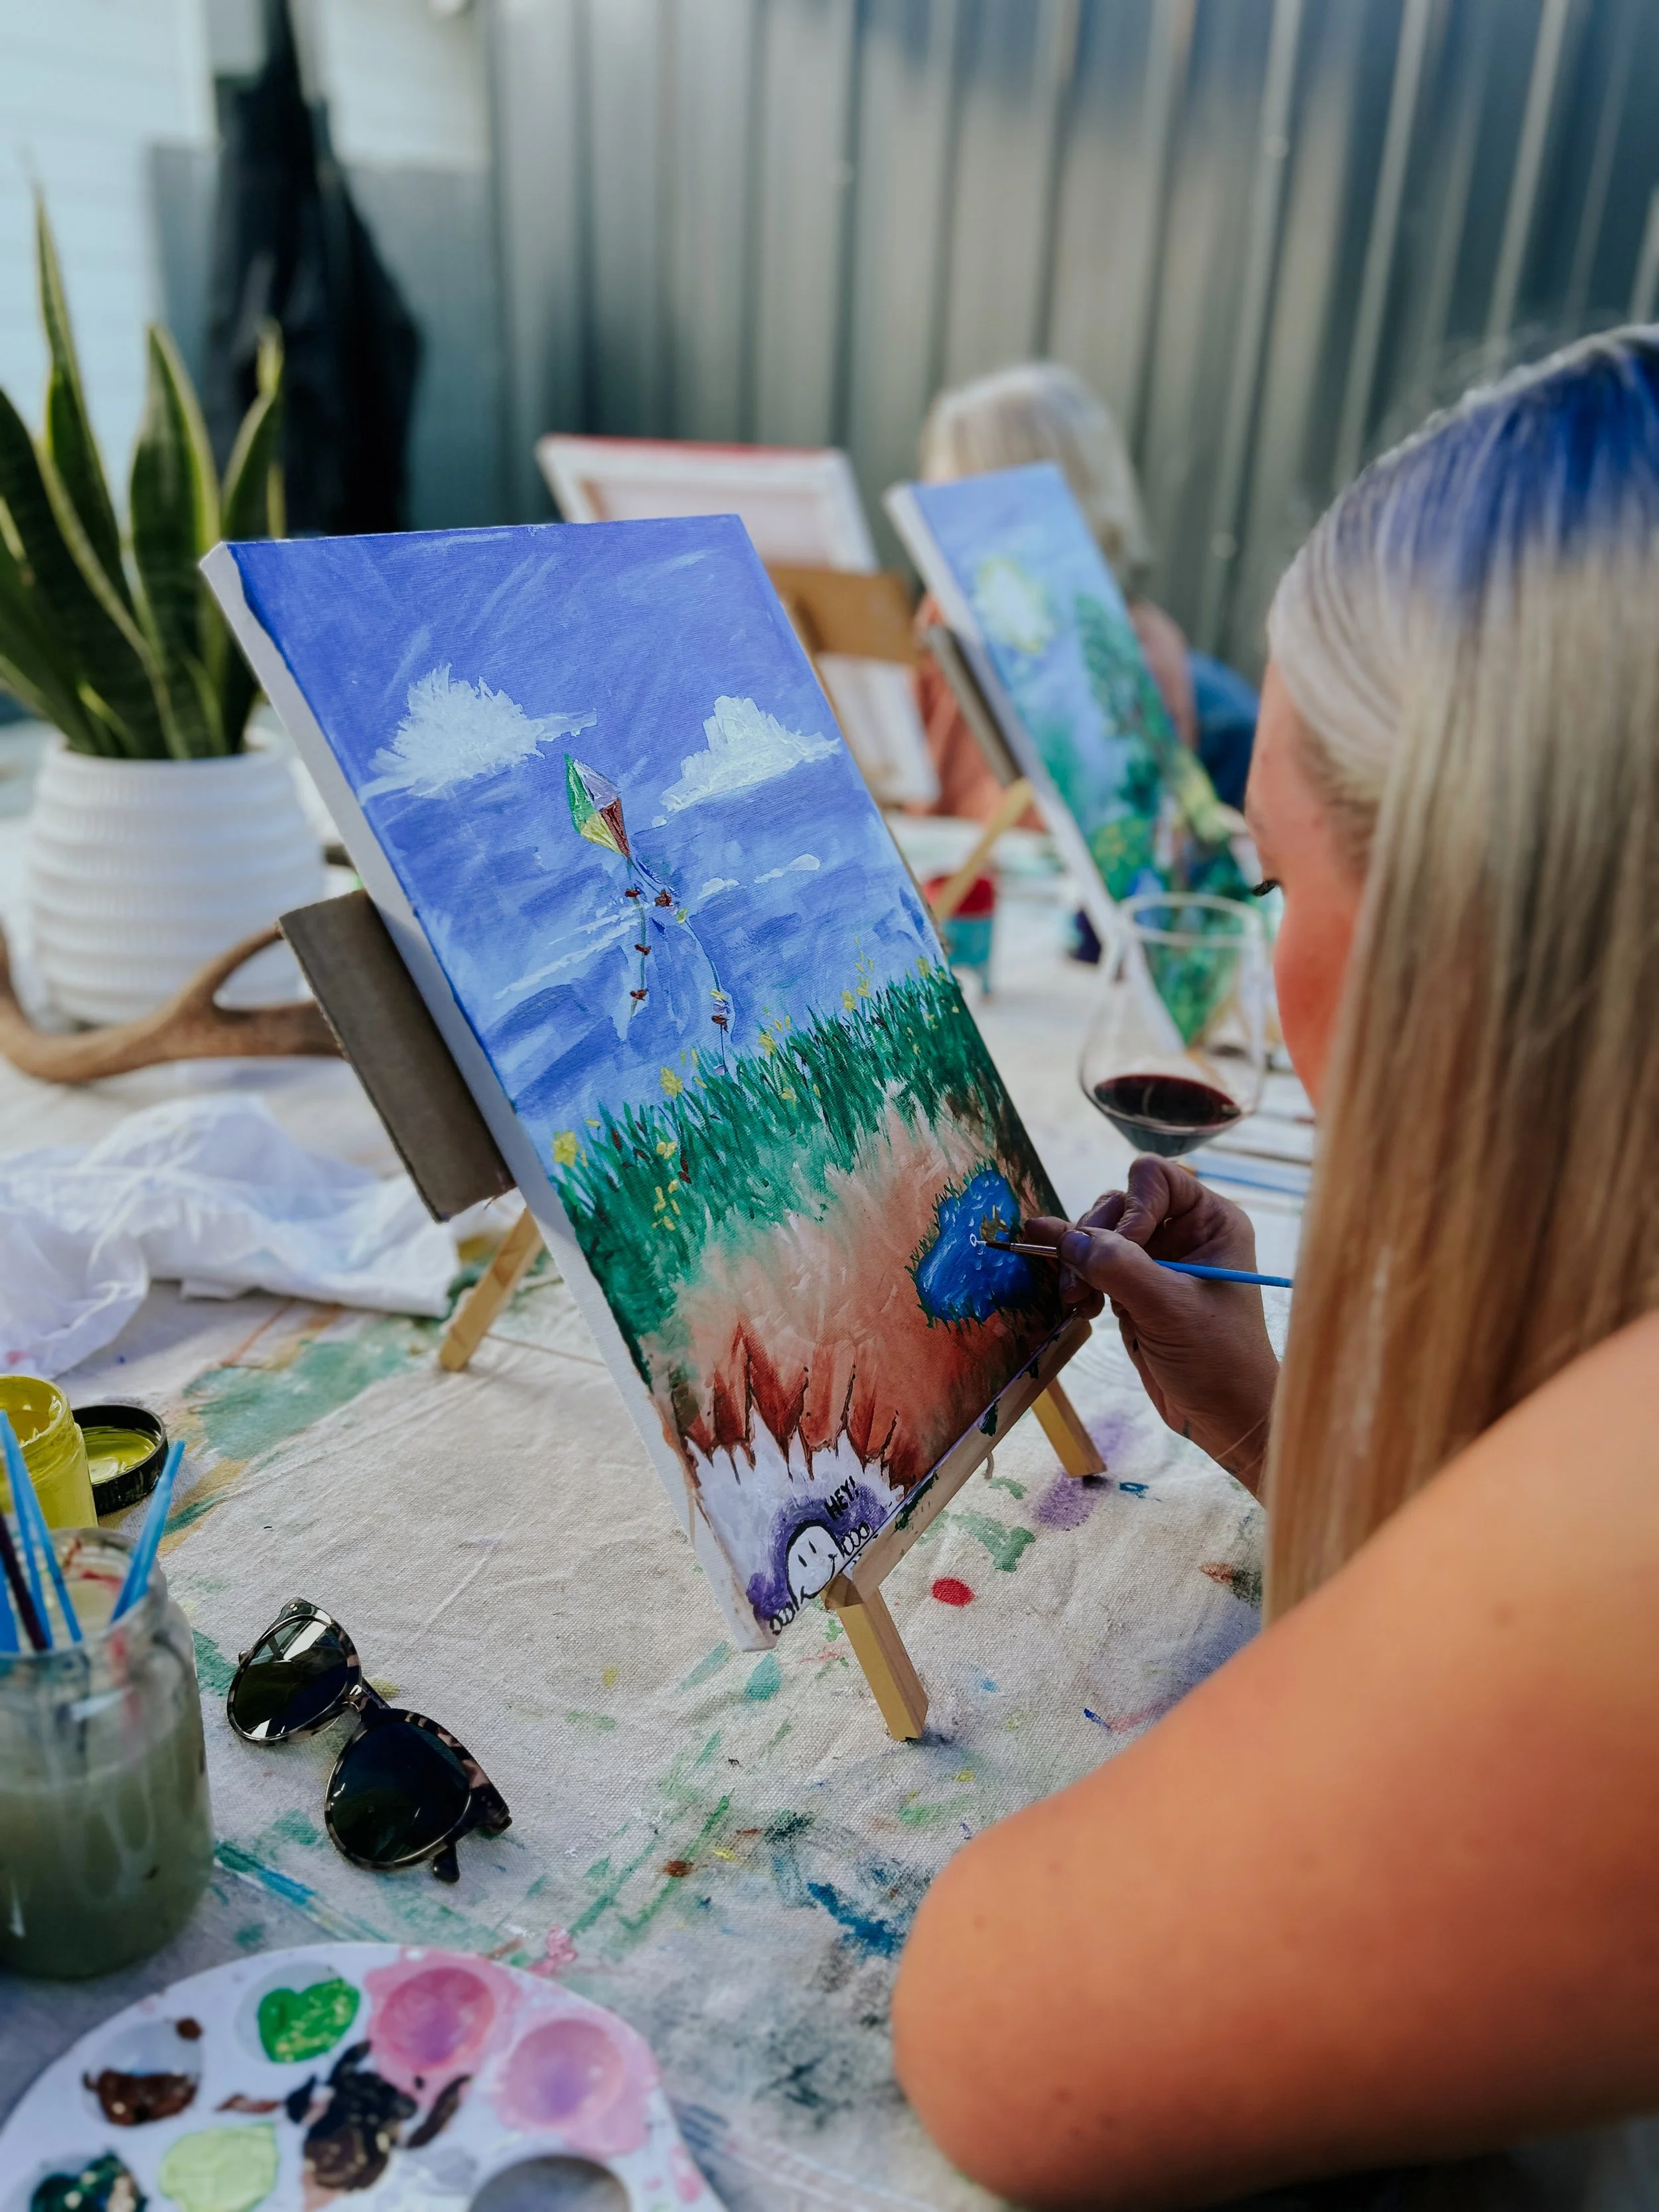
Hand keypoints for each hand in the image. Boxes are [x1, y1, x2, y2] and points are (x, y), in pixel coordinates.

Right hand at [1024, 1158, 1278, 1489]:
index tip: (1127, 1250)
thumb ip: (1116, 1266)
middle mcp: (1184, 1233)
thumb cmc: (1218, 1360)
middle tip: (1081, 1284)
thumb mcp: (1168, 1308)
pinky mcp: (1134, 1290)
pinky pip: (1092, 1267)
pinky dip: (1078, 1281)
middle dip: (1092, 1240)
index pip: (1154, 1179)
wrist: (1224, 1419)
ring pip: (1098, 1236)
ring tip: (1078, 1300)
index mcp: (1211, 1221)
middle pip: (1116, 1204)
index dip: (1131, 1208)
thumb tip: (1061, 1236)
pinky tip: (1078, 1306)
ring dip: (1078, 1263)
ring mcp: (1157, 1261)